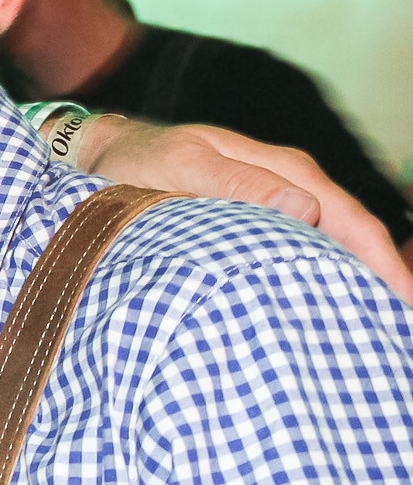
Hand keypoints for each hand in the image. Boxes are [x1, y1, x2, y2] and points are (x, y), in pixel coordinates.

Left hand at [74, 115, 412, 303]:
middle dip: (381, 279)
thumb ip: (236, 183)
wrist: (102, 154)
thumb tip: (307, 210)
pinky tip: (325, 310)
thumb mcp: (181, 166)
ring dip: (354, 282)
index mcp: (282, 168)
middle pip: (353, 236)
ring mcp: (274, 204)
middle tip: (396, 330)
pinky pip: (299, 252)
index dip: (383, 261)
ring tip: (374, 328)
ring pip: (330, 247)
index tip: (401, 302)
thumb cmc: (138, 161)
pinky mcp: (253, 224)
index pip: (351, 218)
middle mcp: (288, 185)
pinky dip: (320, 279)